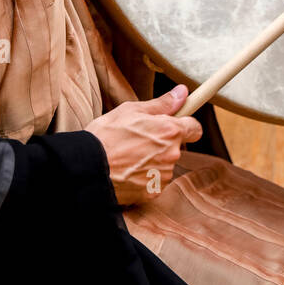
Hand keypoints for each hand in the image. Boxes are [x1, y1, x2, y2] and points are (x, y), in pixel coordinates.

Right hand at [84, 84, 202, 204]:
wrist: (88, 168)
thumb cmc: (106, 136)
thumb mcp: (130, 111)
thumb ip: (162, 104)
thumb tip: (182, 92)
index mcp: (169, 131)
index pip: (195, 128)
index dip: (185, 125)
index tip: (176, 124)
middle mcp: (172, 154)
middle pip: (176, 147)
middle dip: (163, 143)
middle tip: (138, 139)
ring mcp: (163, 175)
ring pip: (165, 164)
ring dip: (153, 160)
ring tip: (129, 156)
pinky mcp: (153, 192)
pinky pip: (154, 181)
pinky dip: (145, 177)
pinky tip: (127, 170)